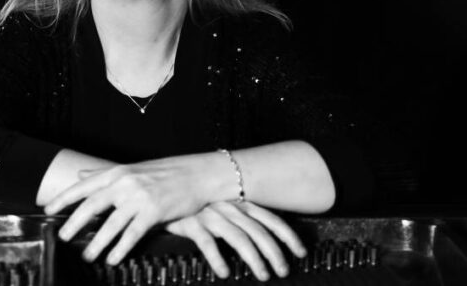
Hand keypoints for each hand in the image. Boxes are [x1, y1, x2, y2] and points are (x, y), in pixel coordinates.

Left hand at [43, 155, 212, 263]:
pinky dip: (121, 248)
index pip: (85, 185)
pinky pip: (132, 234)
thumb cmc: (166, 172)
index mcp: (119, 172)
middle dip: (75, 223)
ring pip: (111, 224)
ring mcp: (139, 197)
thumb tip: (81, 175)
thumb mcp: (134, 169)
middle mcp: (125, 182)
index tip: (48, 209)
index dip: (64, 197)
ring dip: (97, 242)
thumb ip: (106, 175)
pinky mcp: (154, 211)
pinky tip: (113, 258)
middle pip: (92, 205)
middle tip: (63, 237)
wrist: (197, 174)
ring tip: (88, 255)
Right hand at [165, 201, 305, 281]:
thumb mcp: (224, 206)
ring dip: (254, 258)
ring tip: (263, 275)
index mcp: (239, 203)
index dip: (288, 235)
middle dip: (274, 252)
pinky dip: (217, 258)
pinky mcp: (191, 222)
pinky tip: (224, 271)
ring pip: (238, 237)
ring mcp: (210, 214)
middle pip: (258, 231)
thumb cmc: (198, 204)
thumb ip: (242, 219)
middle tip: (283, 270)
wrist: (165, 193)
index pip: (270, 218)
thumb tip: (264, 240)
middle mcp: (228, 207)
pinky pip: (206, 242)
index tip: (301, 251)